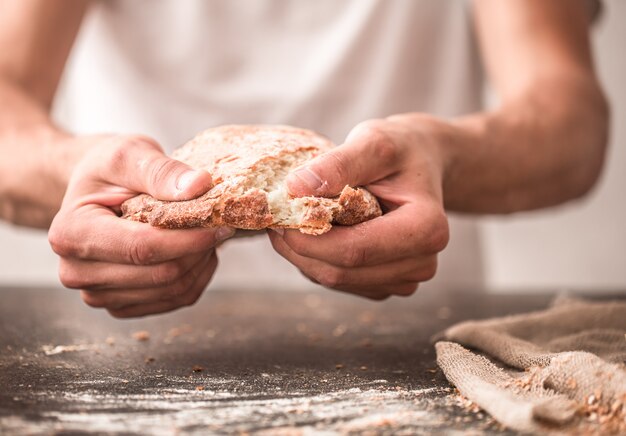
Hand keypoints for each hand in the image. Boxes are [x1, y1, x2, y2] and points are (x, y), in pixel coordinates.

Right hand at [48, 135, 234, 316]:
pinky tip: (196, 253)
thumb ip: (161, 171)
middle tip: (219, 225)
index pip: (141, 247)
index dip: (188, 239)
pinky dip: (195, 277)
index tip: (221, 224)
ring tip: (205, 234)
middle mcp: (77, 272)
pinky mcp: (120, 305)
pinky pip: (172, 301)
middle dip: (198, 250)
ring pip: (171, 291)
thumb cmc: (108, 170)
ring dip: (200, 264)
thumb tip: (199, 185)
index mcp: (71, 233)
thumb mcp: (130, 154)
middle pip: (160, 274)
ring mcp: (98, 295)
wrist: (94, 192)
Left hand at [268, 115, 450, 299]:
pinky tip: (314, 231)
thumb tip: (295, 189)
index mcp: (426, 229)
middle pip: (340, 271)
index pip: (354, 250)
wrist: (424, 164)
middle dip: (300, 247)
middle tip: (276, 217)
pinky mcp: (385, 284)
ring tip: (294, 219)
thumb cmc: (402, 150)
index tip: (280, 213)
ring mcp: (404, 279)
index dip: (308, 237)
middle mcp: (421, 263)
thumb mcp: (374, 142)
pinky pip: (338, 280)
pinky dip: (316, 259)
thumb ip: (339, 164)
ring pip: (334, 279)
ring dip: (304, 254)